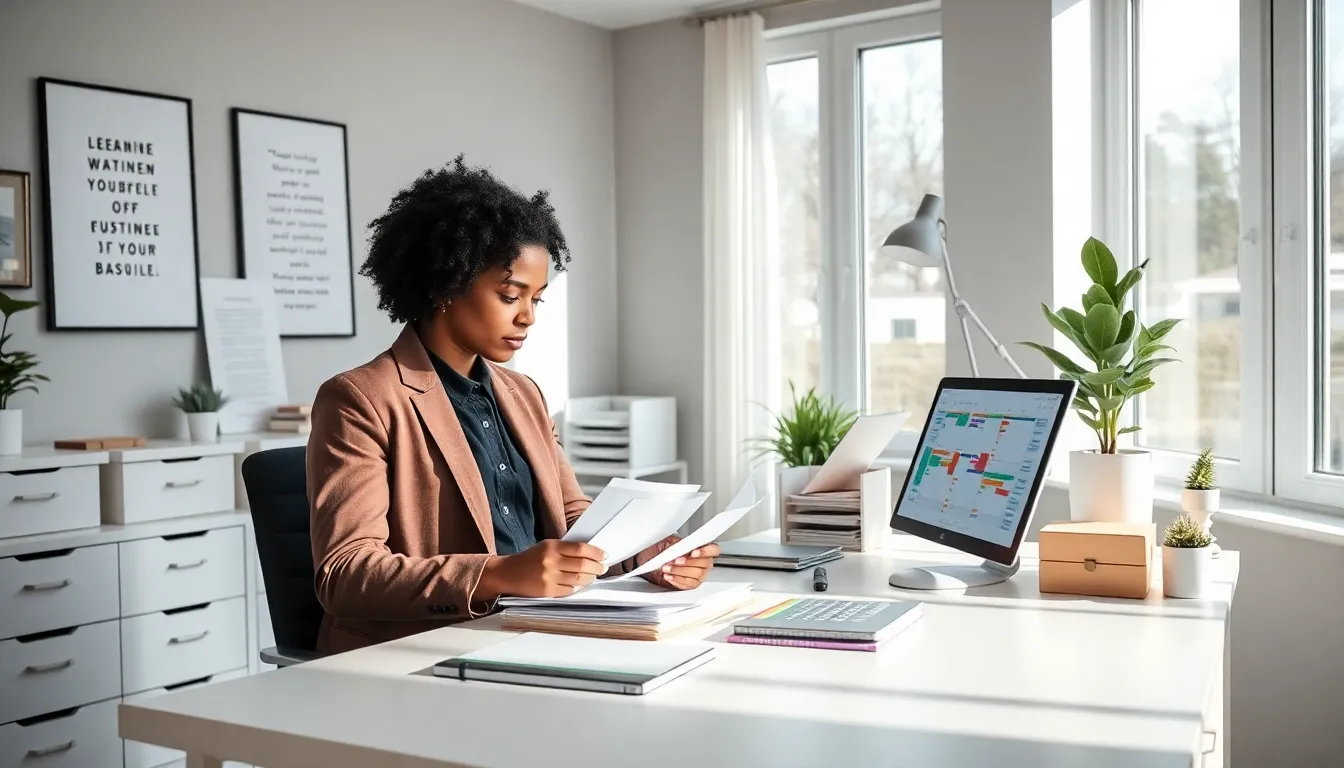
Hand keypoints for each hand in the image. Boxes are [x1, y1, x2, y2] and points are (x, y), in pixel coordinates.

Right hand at [477, 540, 605, 598]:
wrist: (507, 573)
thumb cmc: (528, 559)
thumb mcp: (545, 546)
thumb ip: (565, 549)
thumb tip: (589, 554)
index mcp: (551, 546)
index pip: (580, 548)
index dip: (595, 553)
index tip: (604, 555)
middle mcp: (550, 561)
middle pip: (582, 565)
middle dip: (597, 567)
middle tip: (603, 568)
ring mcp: (549, 577)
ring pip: (578, 579)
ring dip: (590, 578)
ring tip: (593, 576)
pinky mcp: (546, 591)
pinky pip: (569, 590)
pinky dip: (578, 587)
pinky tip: (580, 585)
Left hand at [634, 535, 720, 590]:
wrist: (645, 560)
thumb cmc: (657, 550)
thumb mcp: (666, 543)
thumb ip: (678, 546)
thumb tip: (685, 549)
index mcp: (698, 548)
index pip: (713, 550)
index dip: (706, 551)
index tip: (694, 553)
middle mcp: (700, 562)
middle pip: (705, 564)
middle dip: (689, 563)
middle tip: (676, 560)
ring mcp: (696, 574)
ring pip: (697, 575)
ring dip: (680, 571)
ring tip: (667, 568)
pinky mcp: (688, 584)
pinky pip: (688, 585)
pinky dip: (678, 580)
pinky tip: (669, 576)